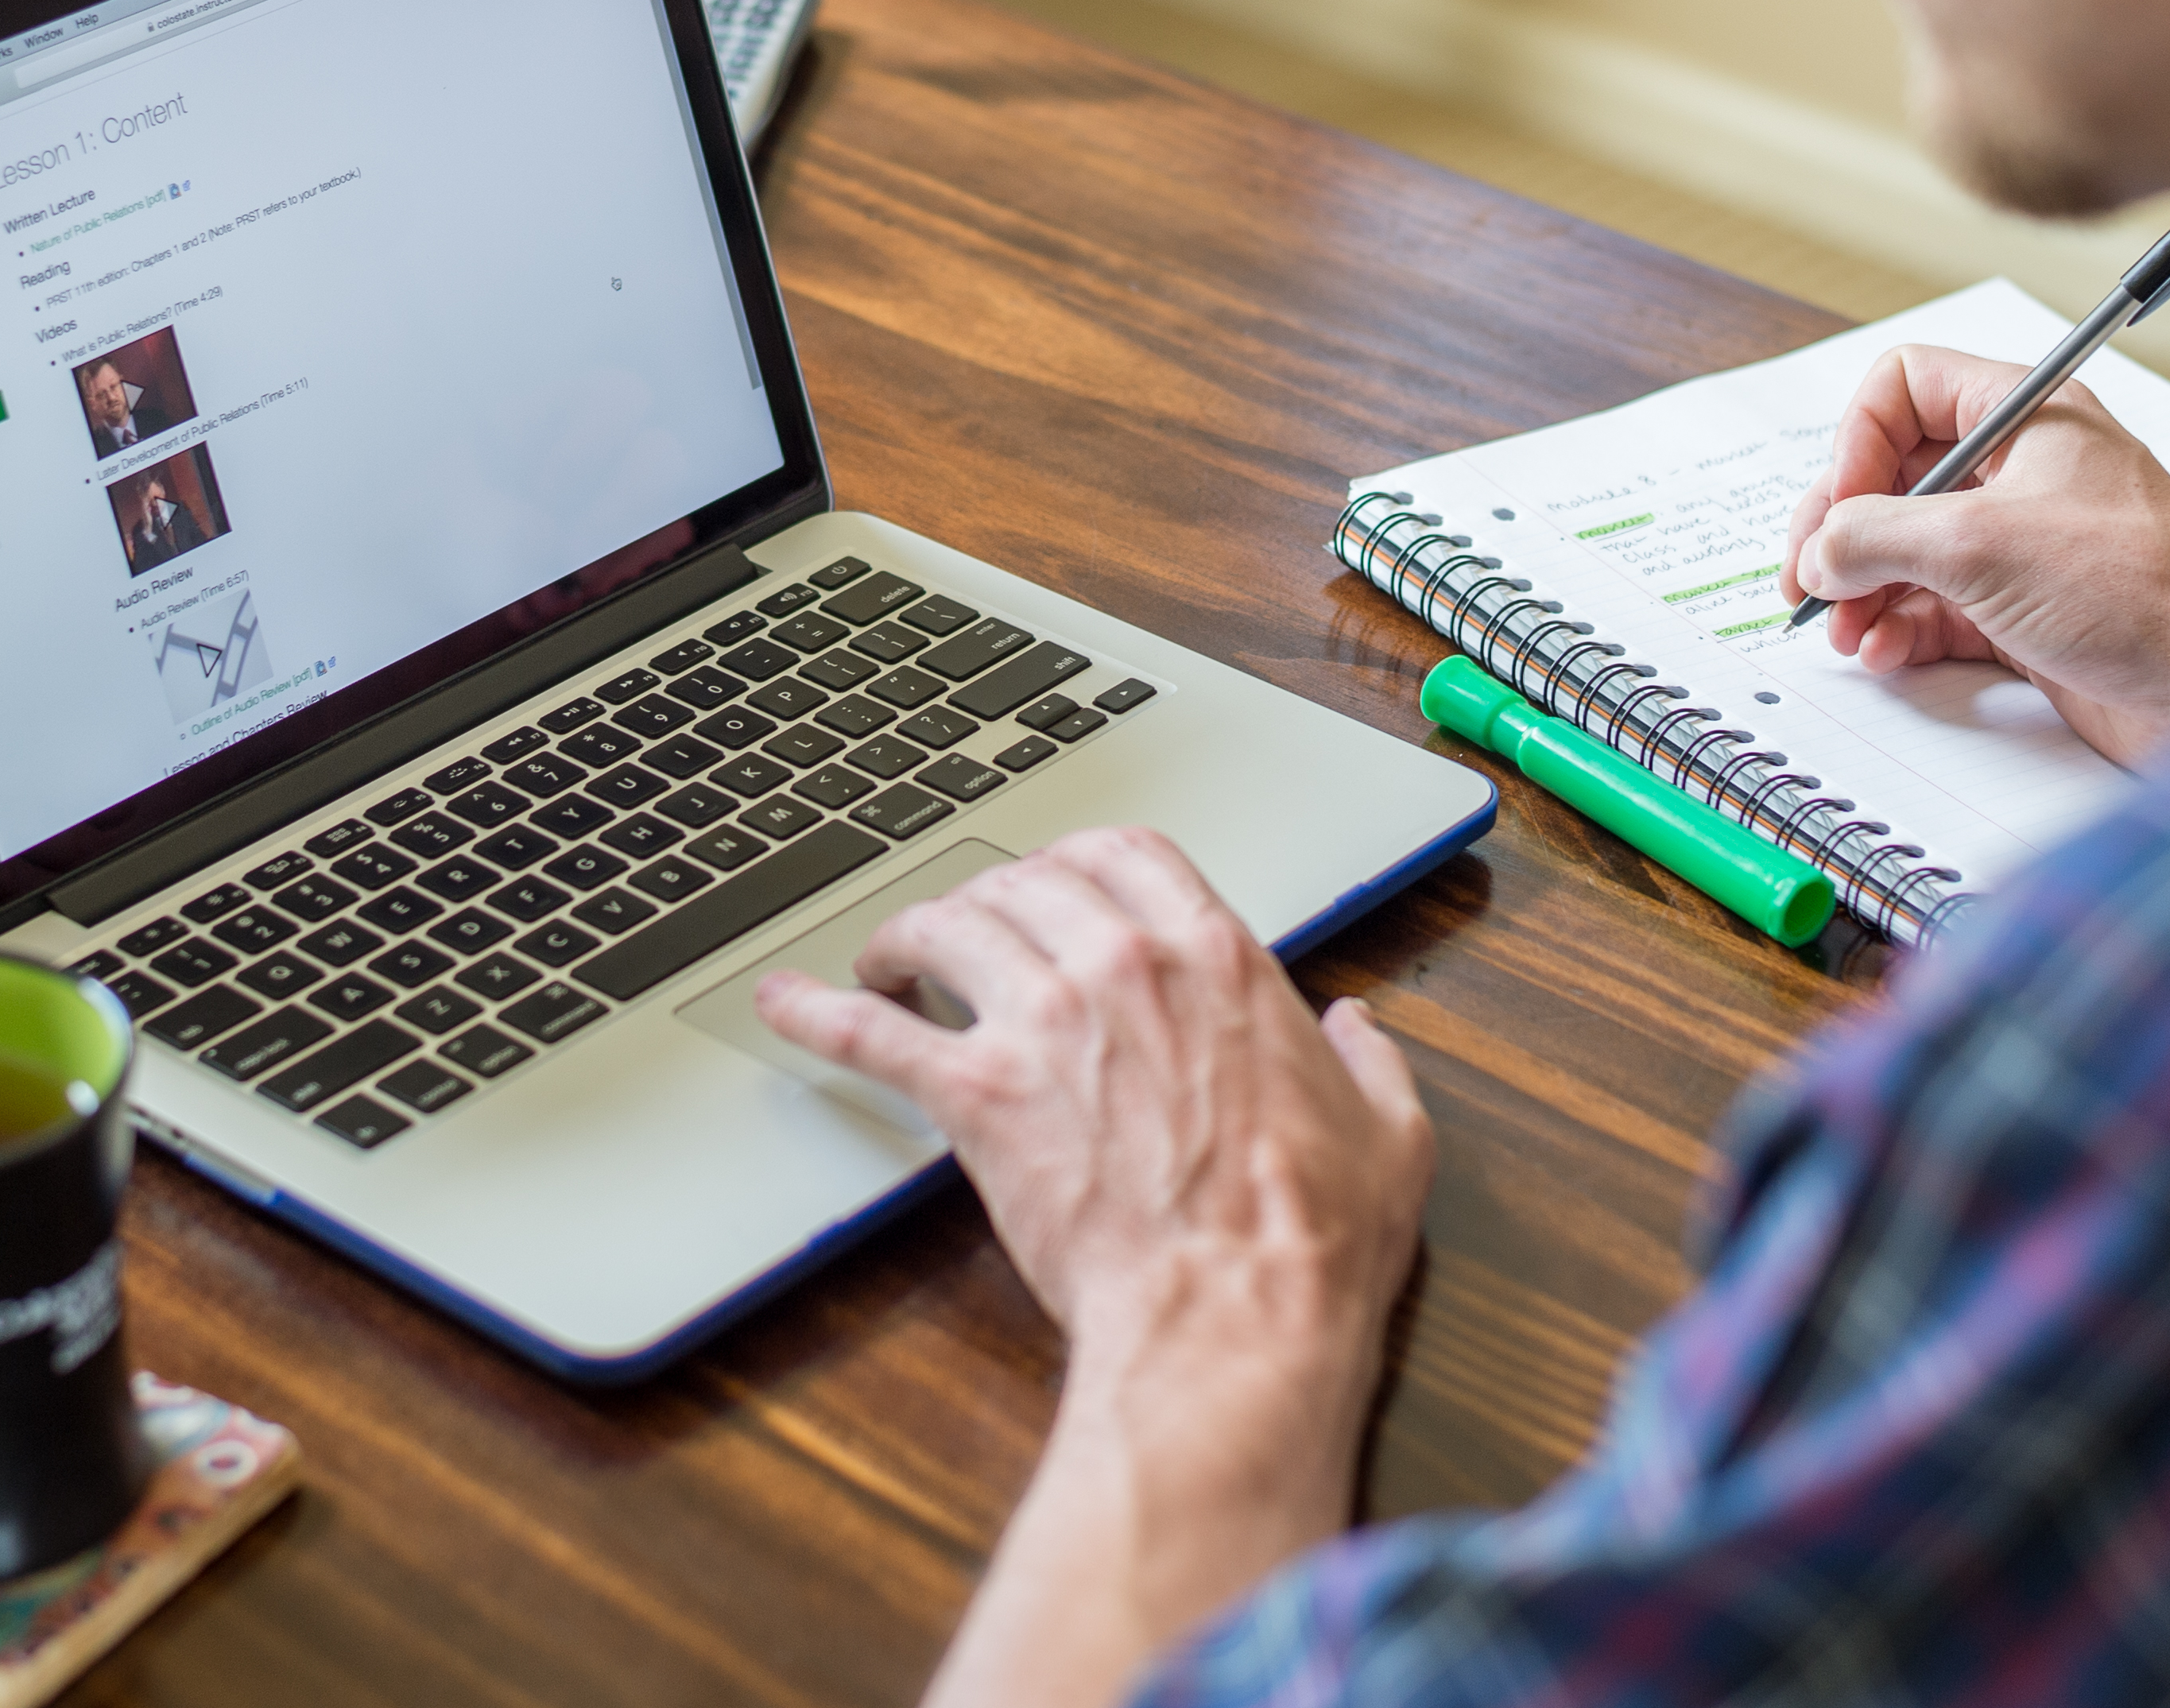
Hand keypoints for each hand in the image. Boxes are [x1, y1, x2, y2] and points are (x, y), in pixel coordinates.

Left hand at [758, 826, 1432, 1707]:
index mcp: (1216, 956)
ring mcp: (1044, 1022)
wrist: (1233, 1317)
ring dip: (909, 938)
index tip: (1054, 884)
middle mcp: (1121, 965)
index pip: (1125, 852)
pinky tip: (781, 1003)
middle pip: (1024, 880)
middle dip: (990, 898)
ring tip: (887, 962)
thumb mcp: (1387, 1135)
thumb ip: (1370, 1066)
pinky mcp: (978, 1093)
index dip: (1076, 862)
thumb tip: (1356, 1031)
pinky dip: (816, 1012)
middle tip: (970, 934)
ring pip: (948, 929)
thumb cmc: (1308, 1237)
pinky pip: (872, 1032)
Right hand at [1779, 344, 2169, 763]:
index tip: (1838, 509)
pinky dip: (1900, 628)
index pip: (1905, 386)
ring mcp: (2025, 542)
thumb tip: (1817, 555)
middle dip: (1843, 531)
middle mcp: (2023, 470)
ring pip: (1909, 548)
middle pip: (1893, 475)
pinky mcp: (2028, 610)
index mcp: (2026, 414)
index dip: (1855, 442)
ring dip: (1863, 589)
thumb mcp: (1977, 544)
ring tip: (1843, 632)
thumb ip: (1873, 536)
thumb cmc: (2137, 592)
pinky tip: (1883, 654)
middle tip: (1808, 582)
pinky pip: (1938, 607)